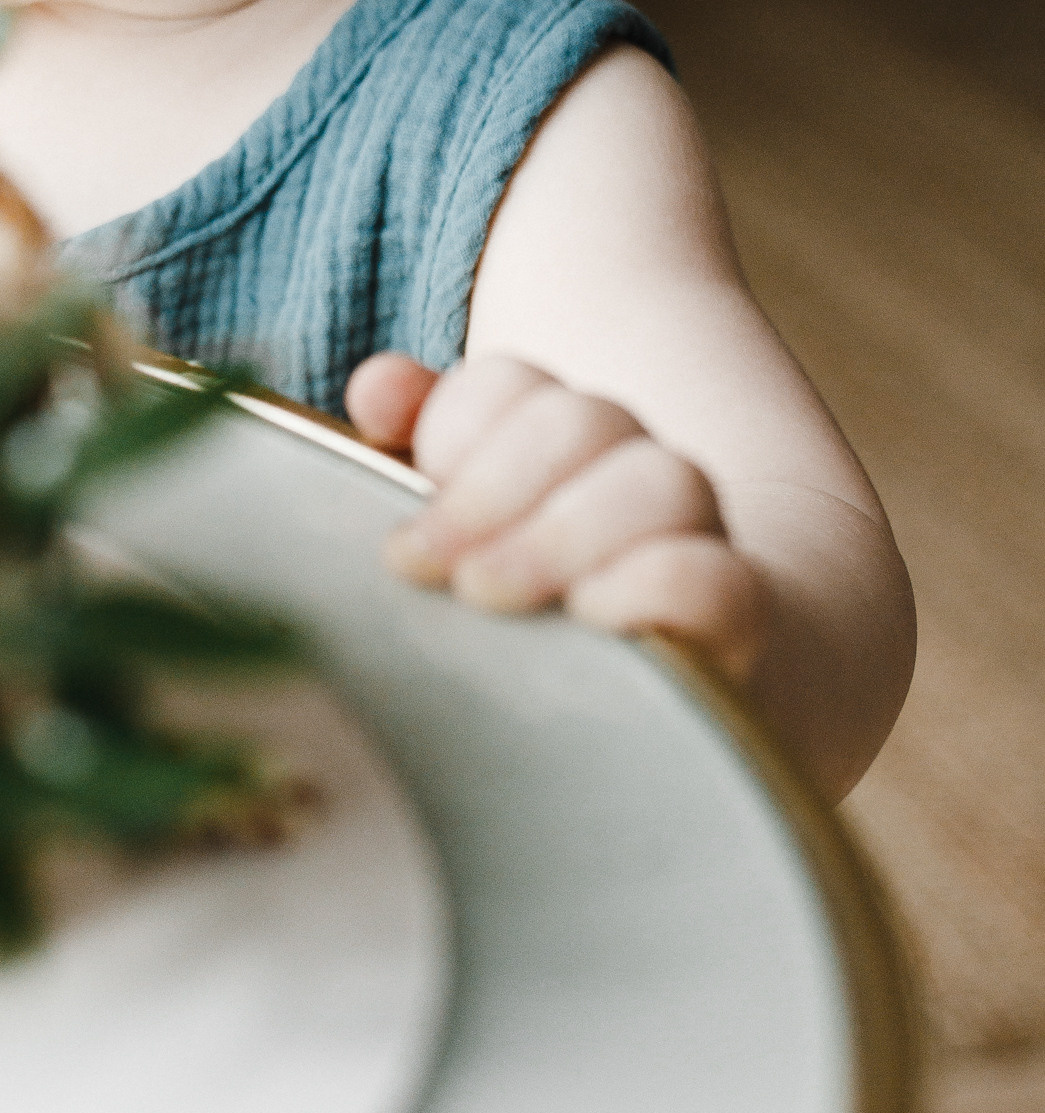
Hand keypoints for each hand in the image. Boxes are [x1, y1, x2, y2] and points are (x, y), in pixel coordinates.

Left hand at [345, 352, 768, 679]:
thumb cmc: (517, 623)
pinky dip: (648, 585)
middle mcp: (637, 476)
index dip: (455, 426)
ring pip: (664, 480)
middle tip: (420, 564)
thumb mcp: (453, 538)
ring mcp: (697, 543)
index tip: (407, 505)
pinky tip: (586, 616)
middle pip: (585, 420)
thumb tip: (378, 386)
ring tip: (485, 593)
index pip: (514, 386)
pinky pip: (715, 581)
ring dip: (558, 533)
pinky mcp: (734, 626)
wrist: (637, 726)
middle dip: (489, 489)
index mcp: (563, 446)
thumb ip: (414, 454)